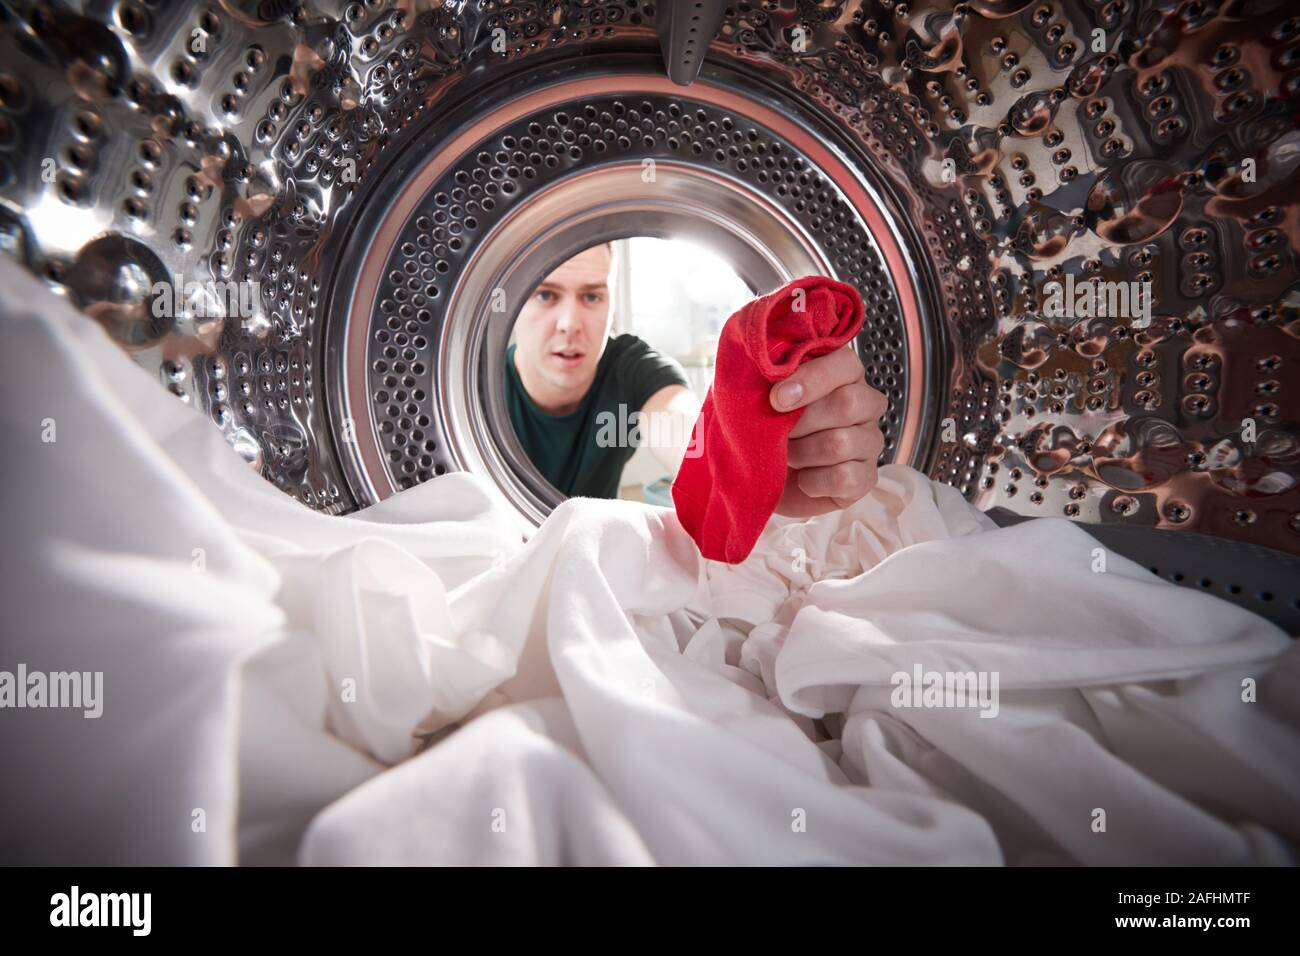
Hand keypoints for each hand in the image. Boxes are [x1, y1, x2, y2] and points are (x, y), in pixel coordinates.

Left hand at [769, 345, 886, 517]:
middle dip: (802, 421)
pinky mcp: (866, 477)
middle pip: (848, 403)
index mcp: (842, 375)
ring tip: (788, 455)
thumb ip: (766, 375)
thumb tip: (768, 369)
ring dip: (802, 453)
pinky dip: (814, 481)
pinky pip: (845, 477)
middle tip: (780, 432)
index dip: (811, 379)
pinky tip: (803, 478)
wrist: (763, 477)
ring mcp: (869, 442)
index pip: (845, 363)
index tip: (776, 398)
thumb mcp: (758, 396)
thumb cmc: (766, 428)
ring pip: (841, 443)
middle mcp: (865, 404)